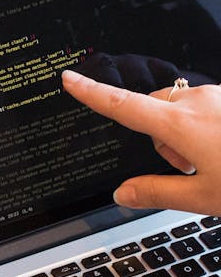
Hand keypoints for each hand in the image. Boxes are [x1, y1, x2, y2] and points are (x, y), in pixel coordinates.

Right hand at [63, 69, 220, 213]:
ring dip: (188, 133)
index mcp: (182, 125)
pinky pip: (208, 106)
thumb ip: (158, 193)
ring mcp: (219, 95)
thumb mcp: (203, 197)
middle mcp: (198, 101)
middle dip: (162, 138)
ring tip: (215, 162)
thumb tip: (122, 194)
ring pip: (184, 109)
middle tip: (189, 168)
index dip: (92, 93)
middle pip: (155, 111)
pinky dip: (209, 126)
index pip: (123, 106)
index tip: (70, 79)